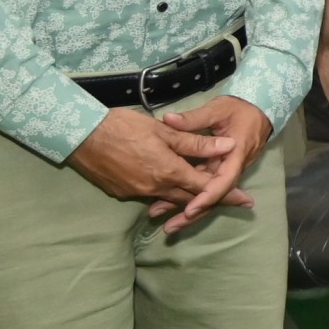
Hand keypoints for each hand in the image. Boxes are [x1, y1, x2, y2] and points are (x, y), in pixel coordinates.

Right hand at [67, 105, 236, 217]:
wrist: (81, 135)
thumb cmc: (123, 126)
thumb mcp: (164, 130)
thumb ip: (196, 142)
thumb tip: (227, 146)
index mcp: (169, 171)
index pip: (206, 188)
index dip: (228, 193)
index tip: (246, 199)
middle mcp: (155, 187)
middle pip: (191, 199)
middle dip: (214, 201)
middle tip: (237, 202)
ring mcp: (137, 192)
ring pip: (171, 199)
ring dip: (189, 201)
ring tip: (206, 202)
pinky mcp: (122, 192)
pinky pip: (152, 196)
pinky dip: (166, 196)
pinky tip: (171, 191)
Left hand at [153, 96, 268, 231]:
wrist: (259, 109)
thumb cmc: (240, 108)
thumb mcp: (218, 109)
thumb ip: (194, 118)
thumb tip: (168, 120)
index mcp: (236, 153)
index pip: (224, 180)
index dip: (208, 196)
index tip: (190, 209)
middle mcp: (233, 167)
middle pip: (215, 195)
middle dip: (194, 213)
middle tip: (170, 227)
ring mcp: (227, 170)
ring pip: (210, 194)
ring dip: (190, 210)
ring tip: (168, 225)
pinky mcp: (221, 170)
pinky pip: (208, 187)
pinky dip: (192, 197)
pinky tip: (173, 207)